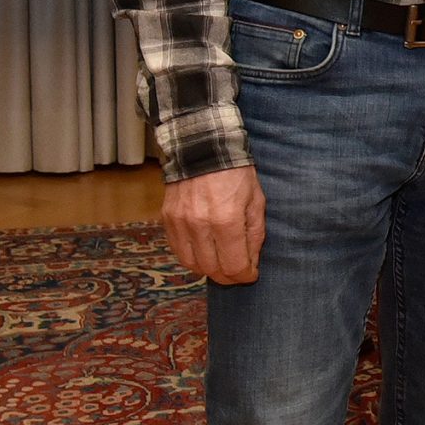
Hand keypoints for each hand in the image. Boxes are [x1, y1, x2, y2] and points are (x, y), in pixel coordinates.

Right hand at [161, 165, 265, 284]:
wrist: (204, 147)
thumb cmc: (237, 174)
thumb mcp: (256, 201)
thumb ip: (255, 234)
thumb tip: (252, 262)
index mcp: (227, 220)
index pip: (234, 265)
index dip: (245, 276)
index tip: (251, 275)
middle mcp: (200, 226)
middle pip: (212, 270)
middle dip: (229, 277)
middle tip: (238, 273)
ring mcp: (180, 223)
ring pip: (192, 265)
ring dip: (209, 270)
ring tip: (222, 265)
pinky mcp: (168, 219)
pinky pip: (178, 251)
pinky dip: (192, 258)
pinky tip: (204, 254)